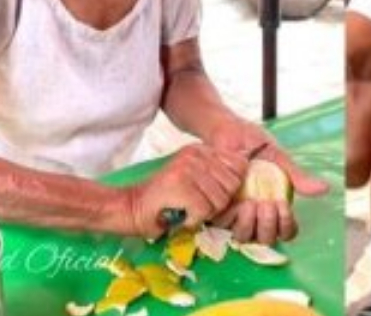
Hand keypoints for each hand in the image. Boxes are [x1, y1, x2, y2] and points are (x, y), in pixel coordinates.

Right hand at [124, 144, 248, 238]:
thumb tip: (243, 184)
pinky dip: (194, 220)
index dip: (231, 187)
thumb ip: (215, 176)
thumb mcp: (193, 179)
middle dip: (220, 204)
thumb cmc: (163, 199)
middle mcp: (195, 155)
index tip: (214, 196)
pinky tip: (182, 216)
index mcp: (201, 150)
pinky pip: (204, 210)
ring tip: (188, 211)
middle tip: (199, 207)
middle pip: (232, 185)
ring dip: (206, 213)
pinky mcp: (179, 185)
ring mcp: (187, 168)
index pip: (239, 165)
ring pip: (220, 200)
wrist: (127, 207)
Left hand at [207, 119, 329, 243]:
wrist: (227, 132)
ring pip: (244, 237)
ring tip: (250, 203)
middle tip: (266, 204)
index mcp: (276, 206)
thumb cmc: (255, 145)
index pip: (286, 232)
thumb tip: (325, 189)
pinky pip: (223, 225)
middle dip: (267, 226)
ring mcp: (236, 215)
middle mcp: (257, 215)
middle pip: (266, 239)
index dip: (286, 226)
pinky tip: (235, 199)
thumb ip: (298, 176)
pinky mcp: (217, 210)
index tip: (282, 206)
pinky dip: (231, 215)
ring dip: (249, 224)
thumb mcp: (279, 159)